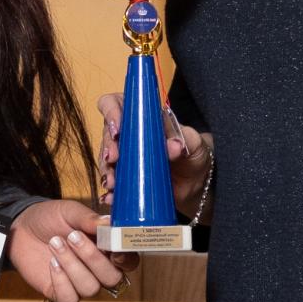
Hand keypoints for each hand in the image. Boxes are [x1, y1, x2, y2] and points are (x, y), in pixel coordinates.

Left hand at [7, 198, 125, 301]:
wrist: (22, 227)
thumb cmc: (51, 218)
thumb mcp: (70, 212)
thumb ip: (90, 219)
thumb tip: (109, 223)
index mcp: (108, 249)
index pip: (129, 261)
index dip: (126, 257)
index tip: (114, 247)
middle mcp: (98, 270)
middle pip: (112, 278)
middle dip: (93, 258)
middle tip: (72, 236)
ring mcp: (80, 283)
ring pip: (90, 288)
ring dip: (72, 265)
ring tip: (54, 243)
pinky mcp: (61, 294)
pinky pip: (70, 299)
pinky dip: (61, 282)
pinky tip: (51, 263)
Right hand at [96, 91, 211, 214]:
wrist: (197, 184)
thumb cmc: (194, 154)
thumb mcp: (194, 142)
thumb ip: (184, 138)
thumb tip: (173, 146)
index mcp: (141, 117)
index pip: (117, 103)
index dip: (111, 112)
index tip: (117, 129)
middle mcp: (129, 135)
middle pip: (107, 133)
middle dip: (107, 146)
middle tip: (113, 158)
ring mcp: (125, 158)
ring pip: (105, 159)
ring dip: (106, 171)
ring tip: (112, 183)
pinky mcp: (125, 179)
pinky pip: (111, 184)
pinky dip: (110, 192)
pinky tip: (112, 198)